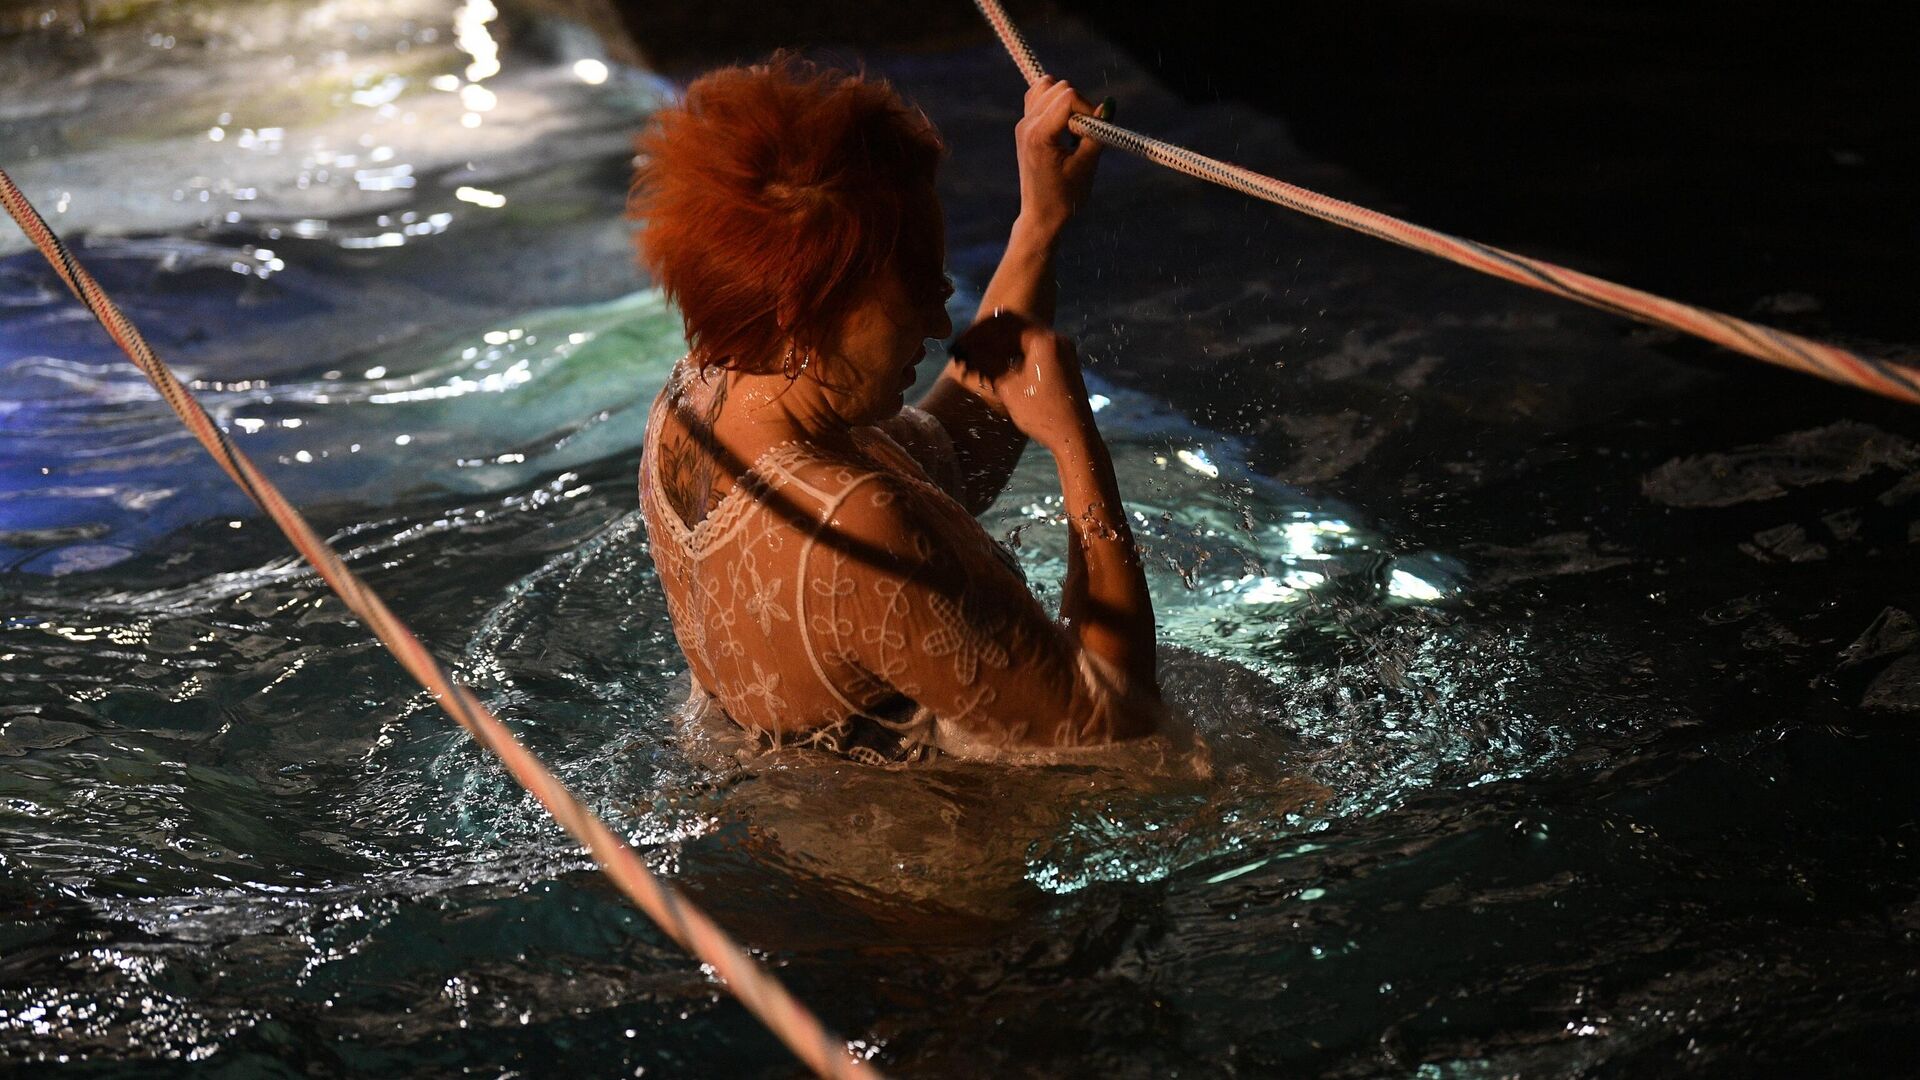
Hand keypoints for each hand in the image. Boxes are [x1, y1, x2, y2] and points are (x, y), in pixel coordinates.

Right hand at [950, 313, 1092, 452]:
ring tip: (977, 364)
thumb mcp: (1009, 388)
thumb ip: (988, 363)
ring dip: (999, 349)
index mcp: (1044, 340)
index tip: (961, 344)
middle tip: (965, 353)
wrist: (1075, 438)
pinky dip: (1013, 357)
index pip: (1004, 322)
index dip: (978, 332)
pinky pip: (1033, 351)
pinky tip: (996, 369)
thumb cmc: (1043, 414)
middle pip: (1013, 328)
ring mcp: (1062, 350)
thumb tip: (967, 351)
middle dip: (986, 340)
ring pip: (1022, 340)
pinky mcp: (1062, 363)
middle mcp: (1056, 339)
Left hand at [1014, 76, 1102, 236]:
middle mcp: (1026, 125)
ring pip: (1048, 85)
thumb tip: (1108, 104)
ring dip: (1067, 101)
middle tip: (1082, 134)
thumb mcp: (1087, 165)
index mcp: (1039, 135)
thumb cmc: (1065, 197)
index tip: (1093, 132)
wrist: (1041, 215)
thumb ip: (1097, 133)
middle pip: (1059, 87)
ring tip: (1072, 129)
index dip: (1088, 109)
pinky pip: (1039, 95)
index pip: (1068, 97)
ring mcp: (1023, 123)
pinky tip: (1063, 122)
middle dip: (1079, 105)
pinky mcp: (1025, 125)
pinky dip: (1055, 101)